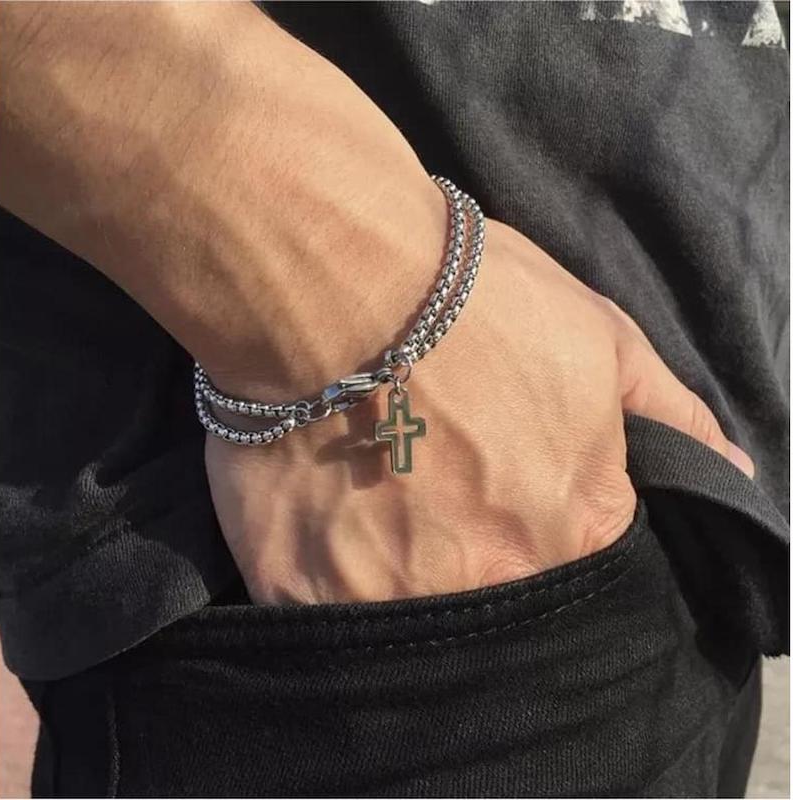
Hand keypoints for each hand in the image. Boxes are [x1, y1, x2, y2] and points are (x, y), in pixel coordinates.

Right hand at [205, 214, 753, 604]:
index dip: (541, 517)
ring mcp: (391, 595)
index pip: (580, 561)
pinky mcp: (301, 591)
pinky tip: (317, 510)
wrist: (341, 279)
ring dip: (393, 558)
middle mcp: (490, 580)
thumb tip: (732, 471)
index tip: (502, 478)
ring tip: (370, 488)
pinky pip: (321, 606)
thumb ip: (671, 416)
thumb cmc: (475, 300)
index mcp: (571, 527)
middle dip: (469, 547)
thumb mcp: (599, 338)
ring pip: (403, 607)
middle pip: (491, 593)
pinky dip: (322, 569)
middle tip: (429, 481)